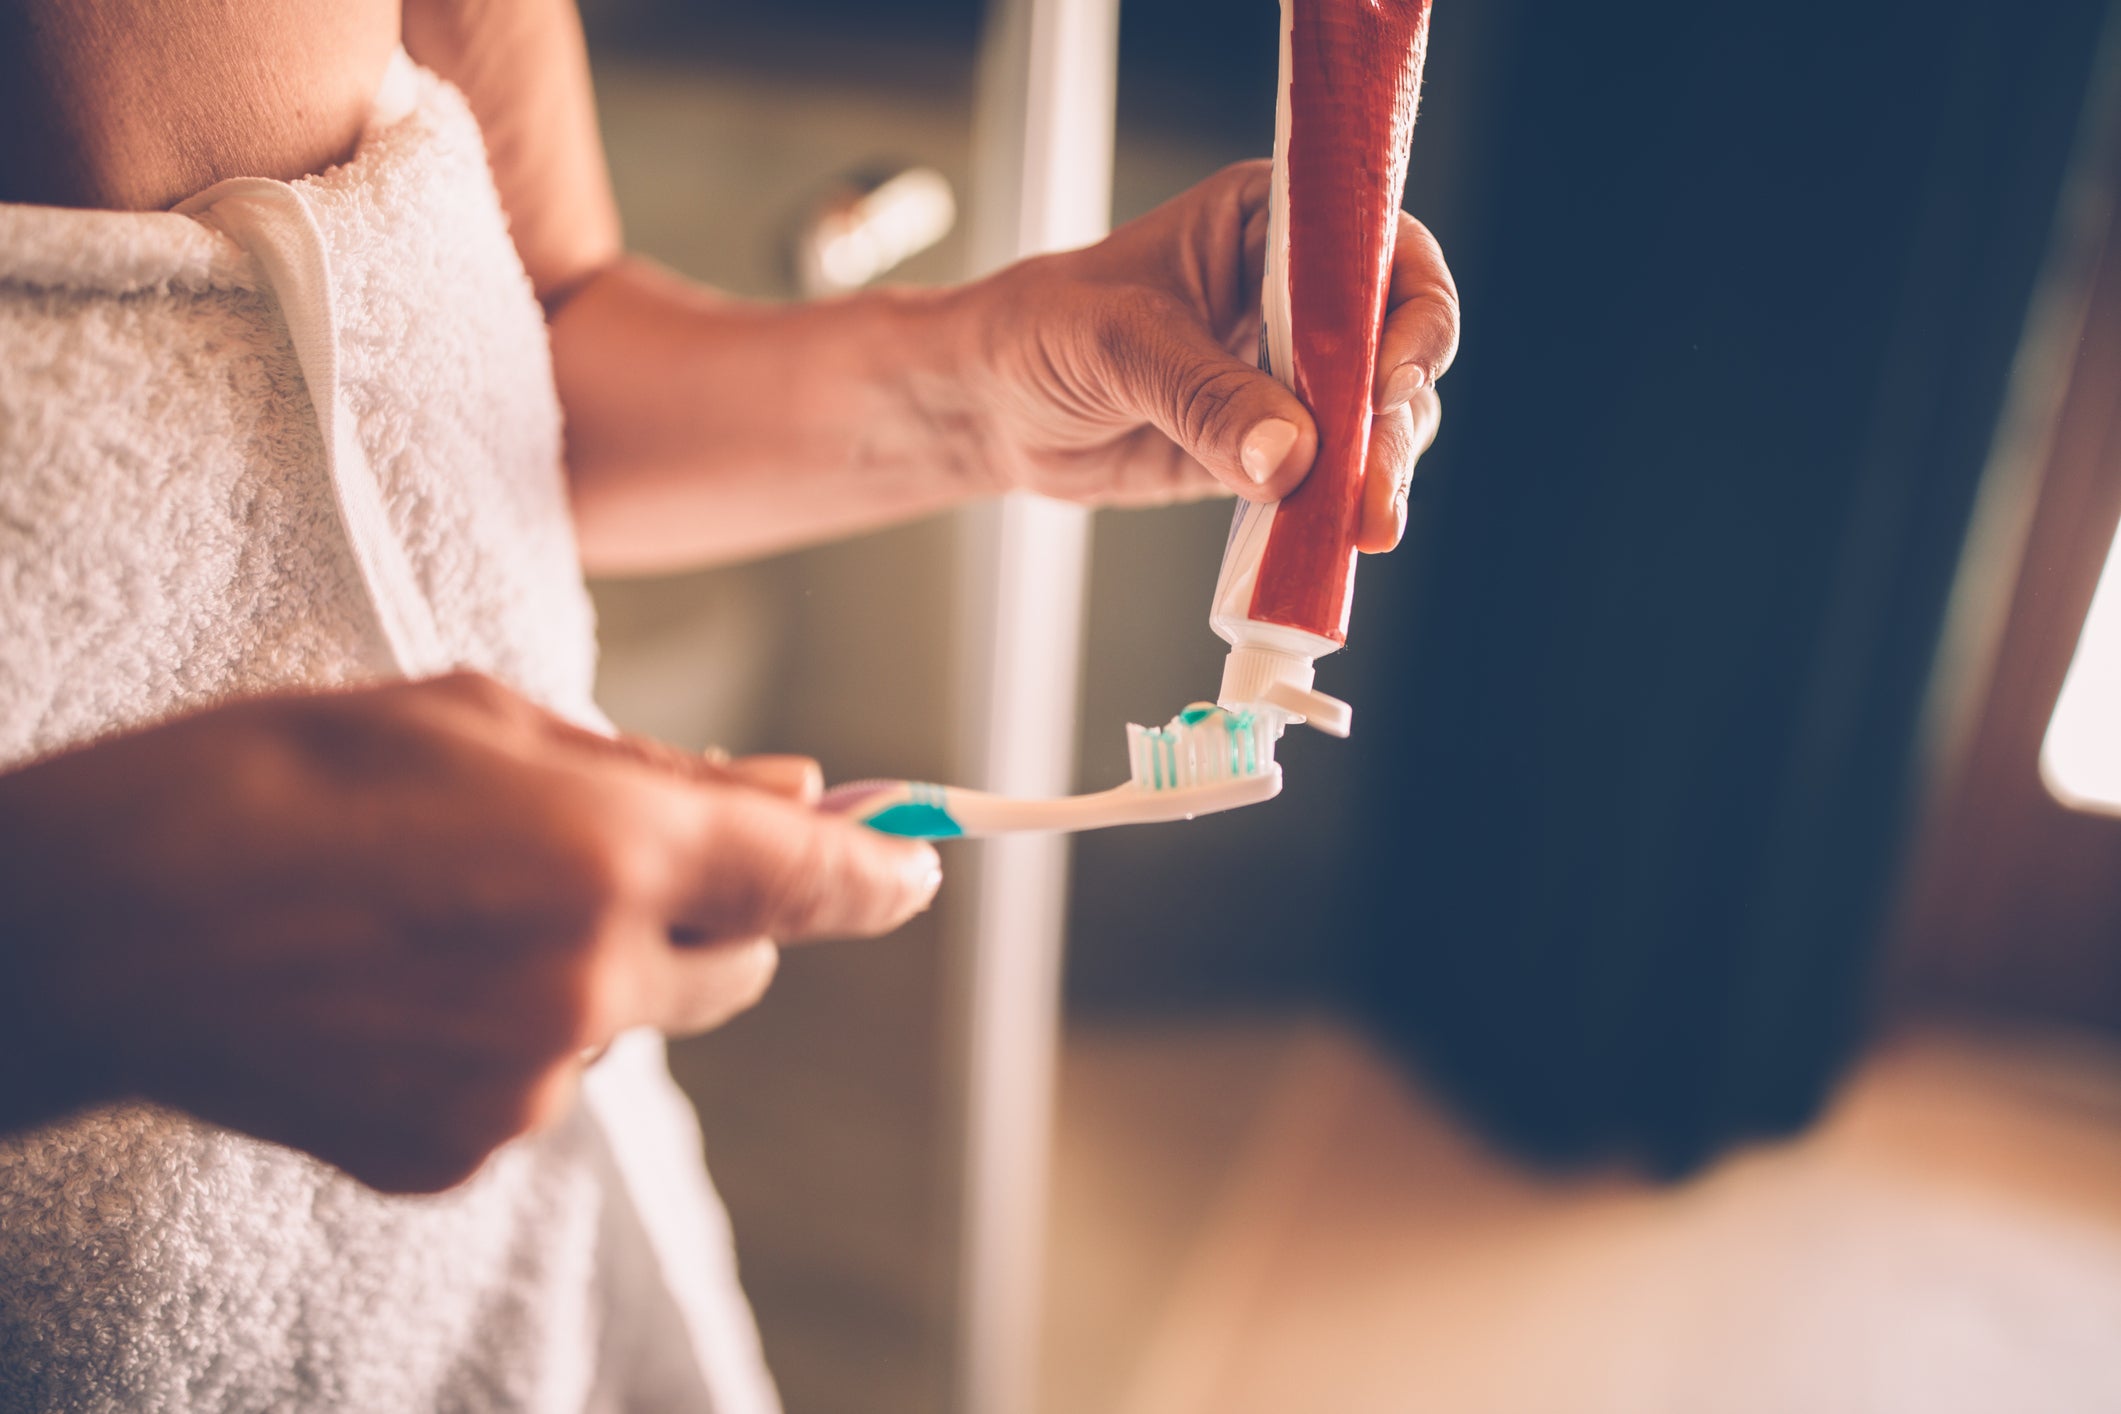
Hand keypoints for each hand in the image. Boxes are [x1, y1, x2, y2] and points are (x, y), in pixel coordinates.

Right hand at [0, 673, 939, 1192]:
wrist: (97, 924)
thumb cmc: (280, 778)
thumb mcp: (473, 715)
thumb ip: (649, 765)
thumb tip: (786, 787)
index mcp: (612, 850)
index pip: (810, 878)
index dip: (878, 874)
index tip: (915, 869)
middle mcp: (594, 982)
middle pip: (741, 968)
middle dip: (714, 915)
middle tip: (616, 861)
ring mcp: (530, 1084)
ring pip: (629, 1024)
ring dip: (590, 970)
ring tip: (446, 914)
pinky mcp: (461, 1151)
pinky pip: (539, 1084)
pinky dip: (508, 1036)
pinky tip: (403, 985)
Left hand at [959, 160, 1458, 551]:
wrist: (992, 406)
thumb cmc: (1039, 332)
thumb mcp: (1116, 346)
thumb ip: (1202, 396)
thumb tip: (1292, 456)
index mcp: (1271, 223)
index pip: (1378, 249)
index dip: (1405, 311)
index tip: (1387, 379)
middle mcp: (1301, 292)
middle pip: (1395, 344)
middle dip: (1395, 417)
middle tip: (1375, 484)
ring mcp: (1295, 372)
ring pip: (1378, 419)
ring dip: (1379, 472)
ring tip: (1364, 527)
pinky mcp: (1277, 445)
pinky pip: (1332, 475)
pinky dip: (1338, 509)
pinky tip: (1334, 543)